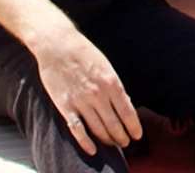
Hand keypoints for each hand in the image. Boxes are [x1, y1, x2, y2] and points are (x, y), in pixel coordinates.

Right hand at [32, 29, 143, 155]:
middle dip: (122, 137)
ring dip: (108, 140)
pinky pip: (77, 129)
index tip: (137, 135)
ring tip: (113, 144)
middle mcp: (98, 95)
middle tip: (125, 142)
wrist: (57, 44)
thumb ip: (115, 86)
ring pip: (98, 129)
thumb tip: (125, 104)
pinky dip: (86, 142)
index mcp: (112, 83)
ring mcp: (81, 101)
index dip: (134, 127)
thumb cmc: (84, 53)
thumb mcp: (106, 66)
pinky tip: (92, 150)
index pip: (128, 113)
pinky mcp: (65, 106)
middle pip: (114, 125)